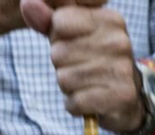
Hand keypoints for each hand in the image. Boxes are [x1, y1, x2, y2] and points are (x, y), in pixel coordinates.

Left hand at [20, 0, 144, 134]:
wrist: (127, 99)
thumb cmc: (95, 62)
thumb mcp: (74, 35)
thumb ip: (48, 19)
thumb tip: (27, 4)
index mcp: (110, 20)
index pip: (60, 21)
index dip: (58, 37)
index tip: (76, 45)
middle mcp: (119, 42)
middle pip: (58, 52)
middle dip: (62, 65)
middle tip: (82, 69)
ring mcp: (122, 70)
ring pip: (64, 78)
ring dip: (68, 86)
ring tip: (86, 85)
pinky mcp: (119, 97)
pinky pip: (75, 101)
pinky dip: (75, 105)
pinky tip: (88, 101)